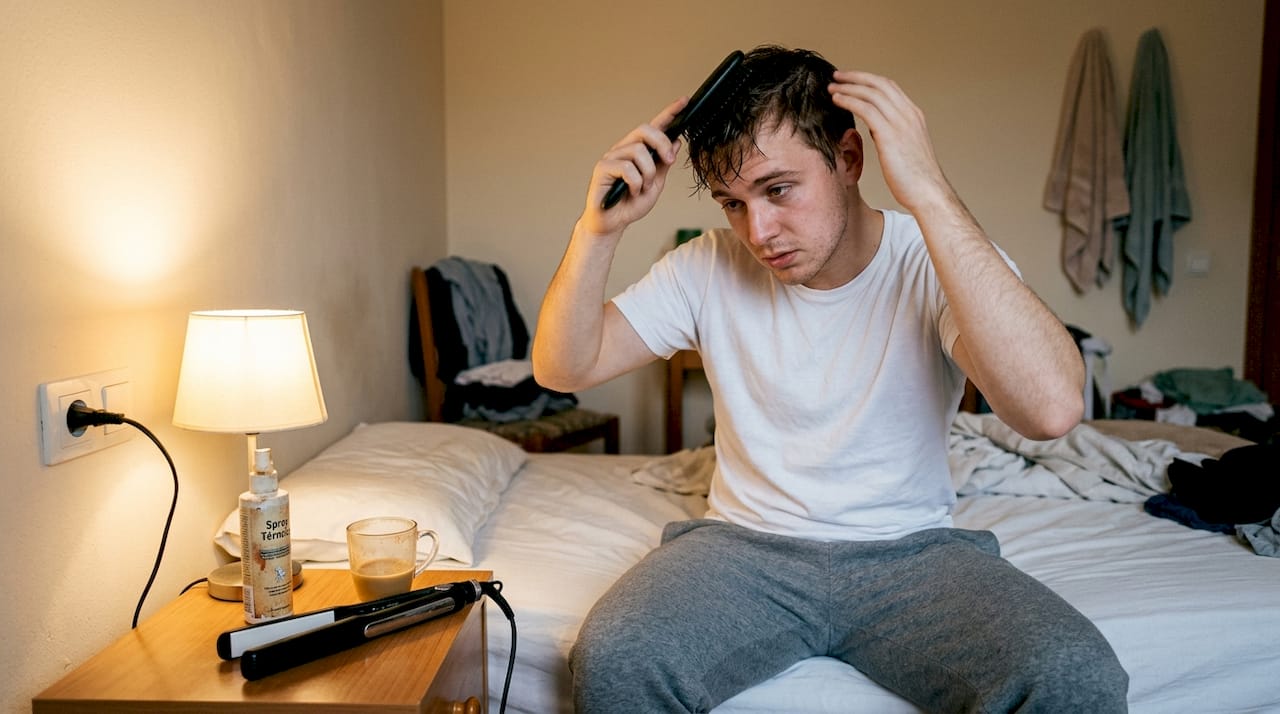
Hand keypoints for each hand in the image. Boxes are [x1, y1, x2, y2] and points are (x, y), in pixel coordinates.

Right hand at [578, 97, 687, 238]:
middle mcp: (624, 149)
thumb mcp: (656, 184)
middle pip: (645, 129)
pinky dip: (636, 183)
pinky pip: (627, 168)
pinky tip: (632, 191)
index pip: (655, 126)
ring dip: (648, 173)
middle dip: (661, 143)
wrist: (613, 223)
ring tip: (643, 188)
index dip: (669, 112)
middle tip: (669, 160)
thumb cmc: (630, 203)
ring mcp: (612, 157)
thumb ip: (664, 164)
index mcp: (638, 151)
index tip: (684, 101)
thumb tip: (676, 141)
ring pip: (638, 151)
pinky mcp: (602, 168)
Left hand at [828, 71, 953, 213]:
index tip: (851, 80)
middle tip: (837, 75)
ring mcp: (901, 123)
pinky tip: (836, 99)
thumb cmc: (915, 179)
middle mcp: (909, 114)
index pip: (889, 88)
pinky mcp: (890, 134)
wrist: (928, 192)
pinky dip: (849, 100)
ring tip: (832, 86)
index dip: (868, 81)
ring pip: (871, 93)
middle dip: (856, 77)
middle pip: (880, 84)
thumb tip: (877, 130)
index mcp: (914, 116)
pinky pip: (866, 109)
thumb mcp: (905, 149)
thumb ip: (892, 135)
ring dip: (849, 87)